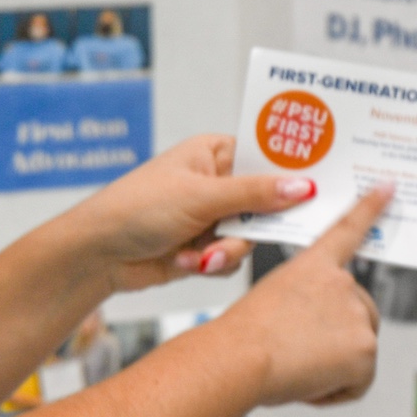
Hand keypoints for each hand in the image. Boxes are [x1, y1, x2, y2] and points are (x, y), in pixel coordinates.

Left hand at [67, 135, 317, 293]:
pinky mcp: (205, 247)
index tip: (319, 188)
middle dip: (250, 227)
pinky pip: (232, 258)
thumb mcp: (201, 196)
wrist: (97, 255)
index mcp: (215, 153)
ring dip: (226, 250)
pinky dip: (213, 264)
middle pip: (266, 203)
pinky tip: (187, 261)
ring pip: (250, 237)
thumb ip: (256, 194)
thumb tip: (303, 186)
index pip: (267, 157)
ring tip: (200, 254)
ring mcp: (212, 216)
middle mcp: (218, 182)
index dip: (293, 173)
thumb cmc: (137, 208)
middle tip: (248, 232)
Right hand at [219, 185, 392, 406]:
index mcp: (313, 265)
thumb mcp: (272, 304)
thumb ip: (305, 308)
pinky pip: (358, 382)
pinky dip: (335, 391)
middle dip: (339, 338)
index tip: (389, 186)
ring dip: (333, 367)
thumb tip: (320, 338)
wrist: (239, 358)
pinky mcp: (366, 348)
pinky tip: (308, 383)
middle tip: (299, 351)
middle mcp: (341, 282)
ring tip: (296, 367)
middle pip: (360, 314)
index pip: (347, 230)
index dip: (370, 208)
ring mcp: (357, 314)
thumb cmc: (240, 338)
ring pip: (358, 351)